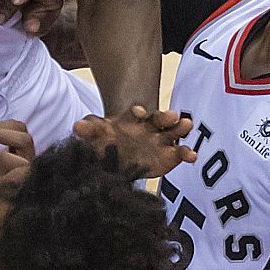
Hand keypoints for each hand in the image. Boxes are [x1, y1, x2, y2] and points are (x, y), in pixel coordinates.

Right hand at [0, 119, 36, 189]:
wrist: (8, 181)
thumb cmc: (1, 187)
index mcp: (24, 173)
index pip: (20, 161)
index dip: (1, 156)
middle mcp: (29, 157)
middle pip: (24, 139)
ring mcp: (26, 145)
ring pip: (19, 127)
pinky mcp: (20, 135)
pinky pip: (13, 123)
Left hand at [72, 106, 194, 178]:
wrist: (121, 157)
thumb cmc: (109, 142)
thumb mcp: (97, 136)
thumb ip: (88, 130)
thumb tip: (77, 126)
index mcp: (131, 120)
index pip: (136, 113)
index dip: (138, 112)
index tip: (139, 112)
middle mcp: (149, 127)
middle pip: (159, 118)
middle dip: (165, 116)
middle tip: (172, 115)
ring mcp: (162, 140)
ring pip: (174, 131)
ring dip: (180, 127)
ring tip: (186, 124)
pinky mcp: (171, 155)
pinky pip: (181, 152)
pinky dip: (188, 153)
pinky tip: (192, 155)